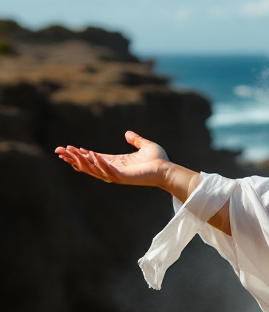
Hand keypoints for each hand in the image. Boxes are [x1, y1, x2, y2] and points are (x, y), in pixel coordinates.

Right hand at [55, 131, 169, 187]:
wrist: (168, 169)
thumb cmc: (158, 160)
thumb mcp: (145, 146)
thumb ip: (136, 140)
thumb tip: (128, 134)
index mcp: (116, 162)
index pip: (93, 158)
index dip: (80, 154)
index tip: (67, 148)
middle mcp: (114, 169)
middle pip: (88, 164)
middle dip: (73, 158)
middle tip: (59, 151)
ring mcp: (117, 174)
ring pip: (93, 169)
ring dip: (81, 161)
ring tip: (70, 152)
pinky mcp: (123, 177)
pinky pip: (107, 171)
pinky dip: (99, 163)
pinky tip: (91, 155)